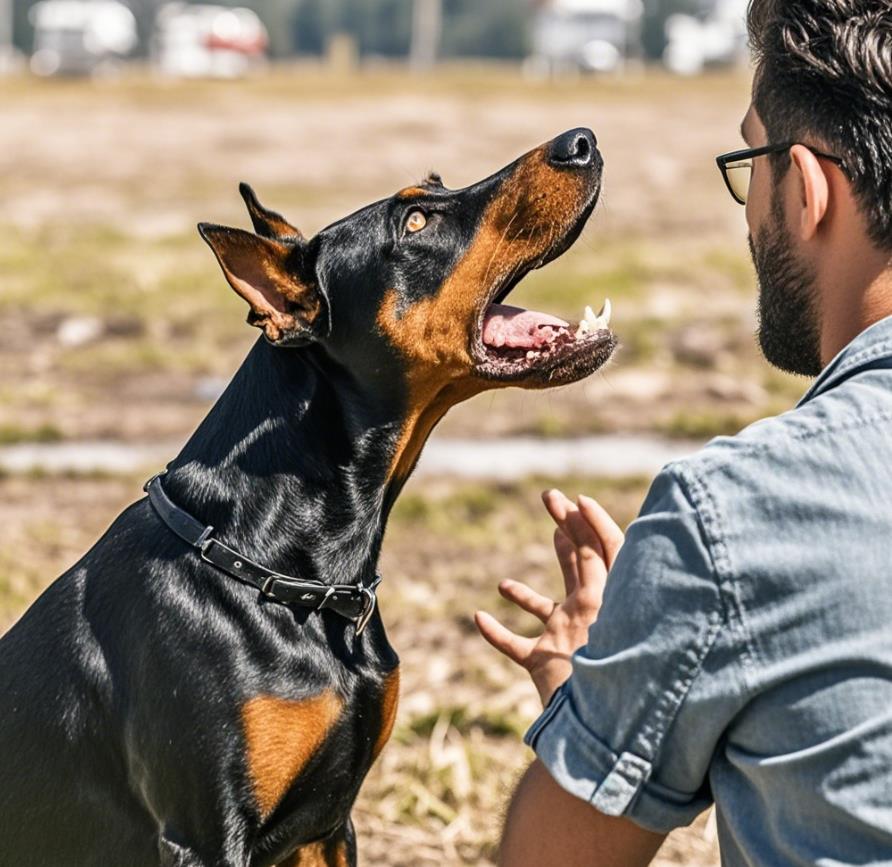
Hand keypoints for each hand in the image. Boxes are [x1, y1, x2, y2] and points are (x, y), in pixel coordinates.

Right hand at [475, 490, 624, 706]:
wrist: (601, 732)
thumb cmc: (608, 676)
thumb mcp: (599, 611)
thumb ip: (594, 567)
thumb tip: (583, 513)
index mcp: (603, 601)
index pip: (602, 548)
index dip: (590, 520)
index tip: (571, 497)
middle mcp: (586, 616)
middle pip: (579, 565)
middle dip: (565, 529)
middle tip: (549, 497)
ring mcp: (566, 641)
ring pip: (546, 610)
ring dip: (525, 595)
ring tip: (506, 584)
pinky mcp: (547, 666)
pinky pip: (518, 648)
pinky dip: (498, 634)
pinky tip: (479, 620)